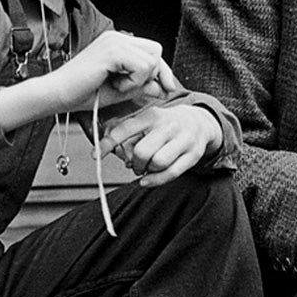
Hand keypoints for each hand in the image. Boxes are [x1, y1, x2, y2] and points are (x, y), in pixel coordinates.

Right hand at [51, 30, 170, 111]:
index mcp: (118, 42)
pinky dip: (133, 82)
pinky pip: (142, 66)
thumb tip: (164, 87)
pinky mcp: (112, 51)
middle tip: (129, 87)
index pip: (153, 51)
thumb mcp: (121, 90)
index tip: (166, 88)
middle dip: (153, 74)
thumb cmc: (84, 93)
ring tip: (118, 86)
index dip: (162, 71)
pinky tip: (115, 85)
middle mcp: (117, 37)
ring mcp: (114, 41)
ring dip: (139, 80)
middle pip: (156, 51)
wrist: (57, 95)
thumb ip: (142, 86)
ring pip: (152, 60)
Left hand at [95, 105, 221, 186]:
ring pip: (158, 163)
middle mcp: (168, 125)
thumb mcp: (149, 121)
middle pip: (142, 151)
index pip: (125, 129)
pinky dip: (156, 181)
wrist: (200, 121)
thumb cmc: (166, 126)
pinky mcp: (193, 154)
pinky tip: (148, 180)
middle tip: (136, 165)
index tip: (95, 155)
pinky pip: (171, 173)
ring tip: (147, 169)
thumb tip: (110, 154)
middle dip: (135, 163)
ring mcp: (183, 139)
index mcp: (152, 115)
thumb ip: (130, 135)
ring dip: (147, 172)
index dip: (107, 143)